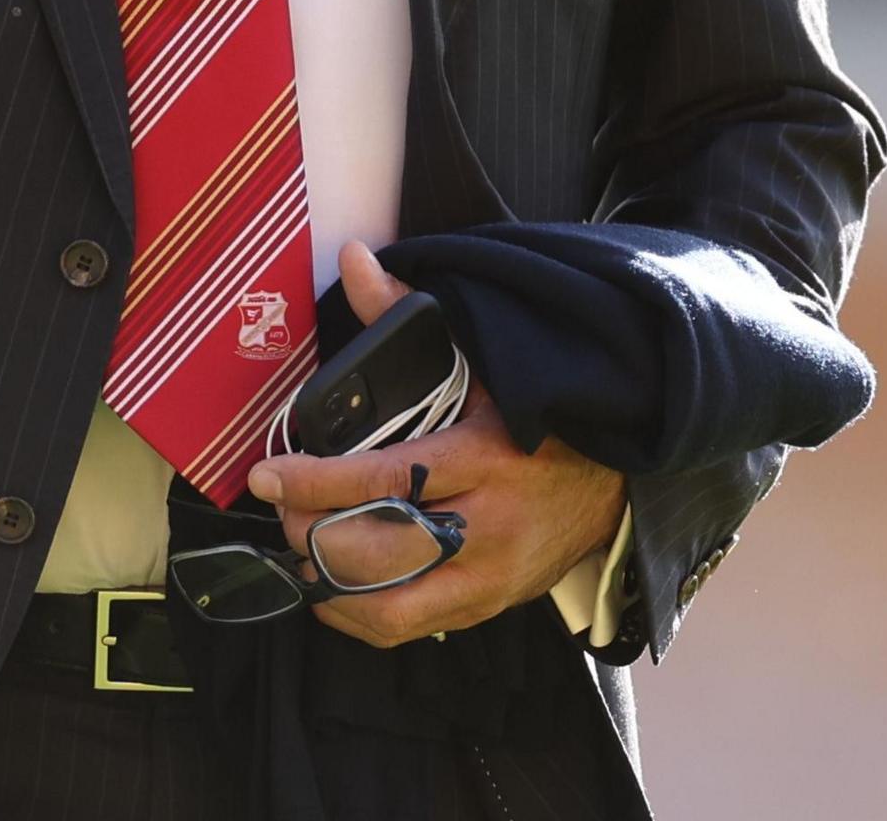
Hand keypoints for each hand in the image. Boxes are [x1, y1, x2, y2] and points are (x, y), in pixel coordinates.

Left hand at [246, 242, 626, 648]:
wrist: (620, 477)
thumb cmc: (539, 413)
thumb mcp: (482, 359)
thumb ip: (405, 314)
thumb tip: (354, 259)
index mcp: (483, 458)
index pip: (383, 481)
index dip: (314, 482)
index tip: (267, 475)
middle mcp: (488, 525)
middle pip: (377, 551)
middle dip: (311, 535)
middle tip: (281, 511)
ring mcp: (491, 575)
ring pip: (389, 605)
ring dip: (328, 584)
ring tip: (300, 551)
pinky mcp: (492, 605)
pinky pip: (412, 628)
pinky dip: (359, 617)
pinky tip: (330, 592)